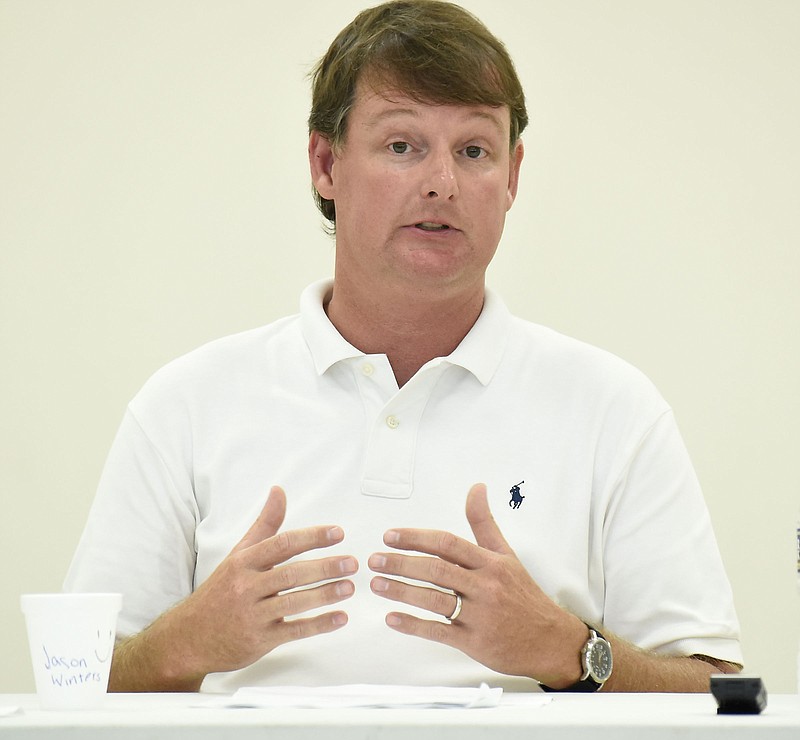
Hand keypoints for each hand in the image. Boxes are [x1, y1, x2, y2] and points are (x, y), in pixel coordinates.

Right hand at [156, 485, 357, 681]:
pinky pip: (293, 630)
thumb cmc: (221, 591)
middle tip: (351, 563)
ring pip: (294, 601)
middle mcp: (247, 586)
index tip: (337, 533)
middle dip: (325, 567)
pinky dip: (319, 624)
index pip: (282, 544)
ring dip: (325, 594)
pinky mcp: (258, 640)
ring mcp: (252, 615)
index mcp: (244, 562)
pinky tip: (339, 617)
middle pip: (291, 573)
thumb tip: (279, 492)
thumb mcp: (240, 554)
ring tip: (349, 587)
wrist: (189, 637)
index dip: (312, 537)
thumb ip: (265, 525)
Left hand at [367, 483, 586, 685]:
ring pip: (434, 600)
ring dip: (401, 591)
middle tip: (374, 560)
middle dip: (401, 563)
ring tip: (376, 584)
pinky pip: (439, 631)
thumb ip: (484, 522)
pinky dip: (413, 625)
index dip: (417, 538)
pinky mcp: (475, 642)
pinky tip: (392, 619)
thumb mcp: (506, 554)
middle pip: (436, 570)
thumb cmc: (523, 594)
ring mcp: (479, 616)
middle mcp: (484, 586)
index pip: (448, 544)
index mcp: (490, 563)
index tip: (390, 536)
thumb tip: (476, 488)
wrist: (550, 640)